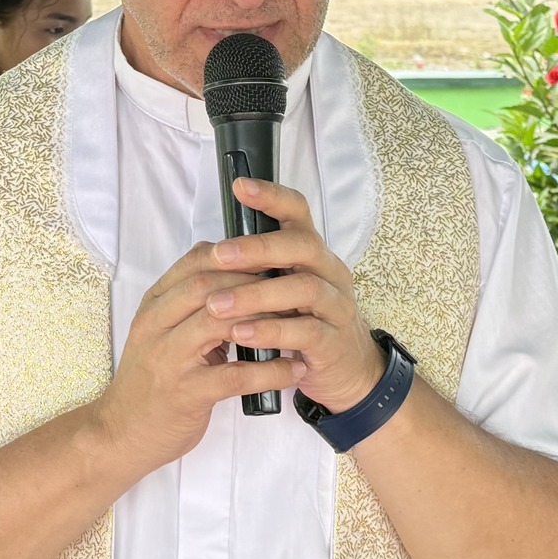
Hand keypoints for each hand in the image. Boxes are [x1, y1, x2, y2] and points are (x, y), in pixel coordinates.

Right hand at [88, 243, 296, 475]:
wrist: (120, 433)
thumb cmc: (149, 381)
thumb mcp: (159, 334)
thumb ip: (189, 307)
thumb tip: (239, 278)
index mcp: (153, 307)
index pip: (193, 263)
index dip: (236, 255)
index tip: (270, 259)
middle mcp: (157, 326)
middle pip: (207, 286)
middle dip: (253, 283)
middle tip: (290, 287)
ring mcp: (170, 360)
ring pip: (221, 322)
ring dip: (266, 320)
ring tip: (298, 323)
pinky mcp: (187, 394)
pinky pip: (237, 376)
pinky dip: (272, 371)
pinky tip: (295, 370)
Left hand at [206, 179, 384, 414]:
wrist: (347, 372)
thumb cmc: (304, 323)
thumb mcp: (283, 290)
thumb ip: (259, 269)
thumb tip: (211, 249)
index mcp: (311, 253)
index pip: (297, 212)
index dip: (272, 196)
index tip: (240, 186)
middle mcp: (329, 271)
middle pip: (301, 246)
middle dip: (258, 248)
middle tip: (219, 255)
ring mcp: (336, 306)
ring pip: (303, 289)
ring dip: (255, 295)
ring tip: (216, 305)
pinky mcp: (334, 341)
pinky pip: (305, 331)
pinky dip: (270, 331)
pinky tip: (240, 334)